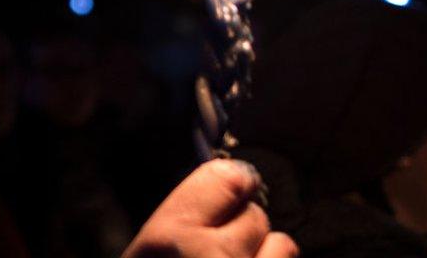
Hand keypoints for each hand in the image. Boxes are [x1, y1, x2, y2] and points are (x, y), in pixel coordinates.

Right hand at [122, 159, 297, 257]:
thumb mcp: (143, 252)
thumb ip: (175, 223)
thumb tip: (223, 190)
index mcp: (167, 237)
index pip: (227, 177)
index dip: (231, 184)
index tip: (231, 190)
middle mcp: (212, 257)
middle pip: (253, 213)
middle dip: (242, 226)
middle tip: (222, 245)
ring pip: (283, 245)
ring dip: (267, 253)